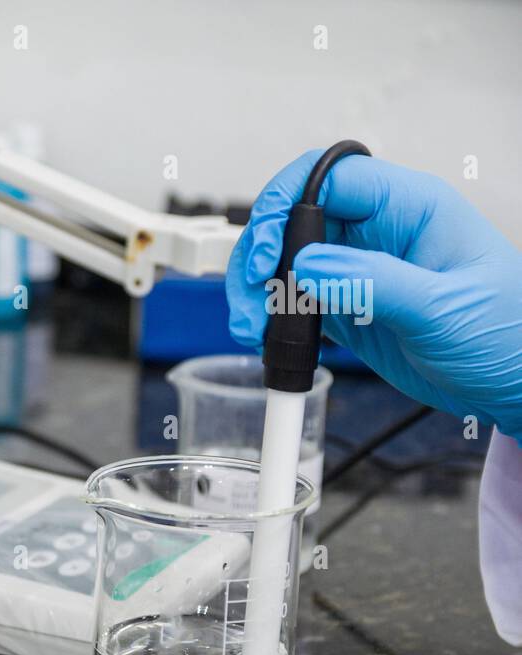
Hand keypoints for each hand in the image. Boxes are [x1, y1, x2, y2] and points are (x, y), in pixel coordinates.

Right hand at [227, 151, 521, 437]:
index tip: (266, 250)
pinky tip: (269, 337)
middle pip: (294, 218)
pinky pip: (294, 299)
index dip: (287, 204)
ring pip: (285, 260)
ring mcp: (359, 269)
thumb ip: (372, 282)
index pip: (329, 177)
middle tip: (250, 297)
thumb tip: (307, 265)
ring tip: (252, 326)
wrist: (516, 387)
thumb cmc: (509, 336)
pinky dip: (271, 317)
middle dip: (260, 254)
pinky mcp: (348, 306)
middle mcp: (379, 232)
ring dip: (258, 289)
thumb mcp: (444, 307)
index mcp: (411, 208)